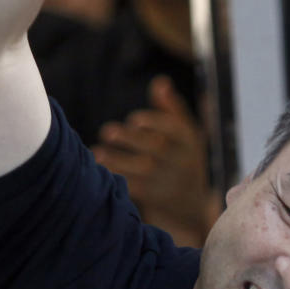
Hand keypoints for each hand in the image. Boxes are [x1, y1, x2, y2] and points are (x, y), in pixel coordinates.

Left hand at [92, 76, 213, 242]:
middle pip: (156, 148)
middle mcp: (181, 161)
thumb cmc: (184, 159)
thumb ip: (171, 108)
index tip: (134, 120)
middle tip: (107, 132)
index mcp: (188, 141)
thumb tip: (160, 82)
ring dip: (117, 161)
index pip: (175, 130)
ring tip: (97, 153)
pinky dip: (116, 177)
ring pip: (142, 170)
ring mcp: (168, 181)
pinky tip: (100, 167)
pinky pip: (133, 187)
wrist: (191, 205)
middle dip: (131, 140)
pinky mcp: (155, 197)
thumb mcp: (186, 134)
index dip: (155, 124)